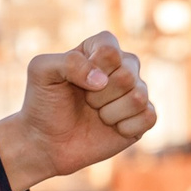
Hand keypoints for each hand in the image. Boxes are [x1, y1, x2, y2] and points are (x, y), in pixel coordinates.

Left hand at [0, 31, 156, 190]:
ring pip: (139, 97)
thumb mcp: (41, 72)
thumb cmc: (43, 103)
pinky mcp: (143, 117)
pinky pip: (149, 117)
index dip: (91, 68)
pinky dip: (125, 127)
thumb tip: (102, 80)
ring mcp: (135, 92)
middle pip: (126, 74)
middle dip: (98, 95)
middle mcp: (123, 66)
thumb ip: (68, 62)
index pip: (109, 48)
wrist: (46, 141)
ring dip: (110, 113)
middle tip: (86, 101)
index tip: (73, 81)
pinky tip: (112, 128)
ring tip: (97, 114)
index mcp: (101, 49)